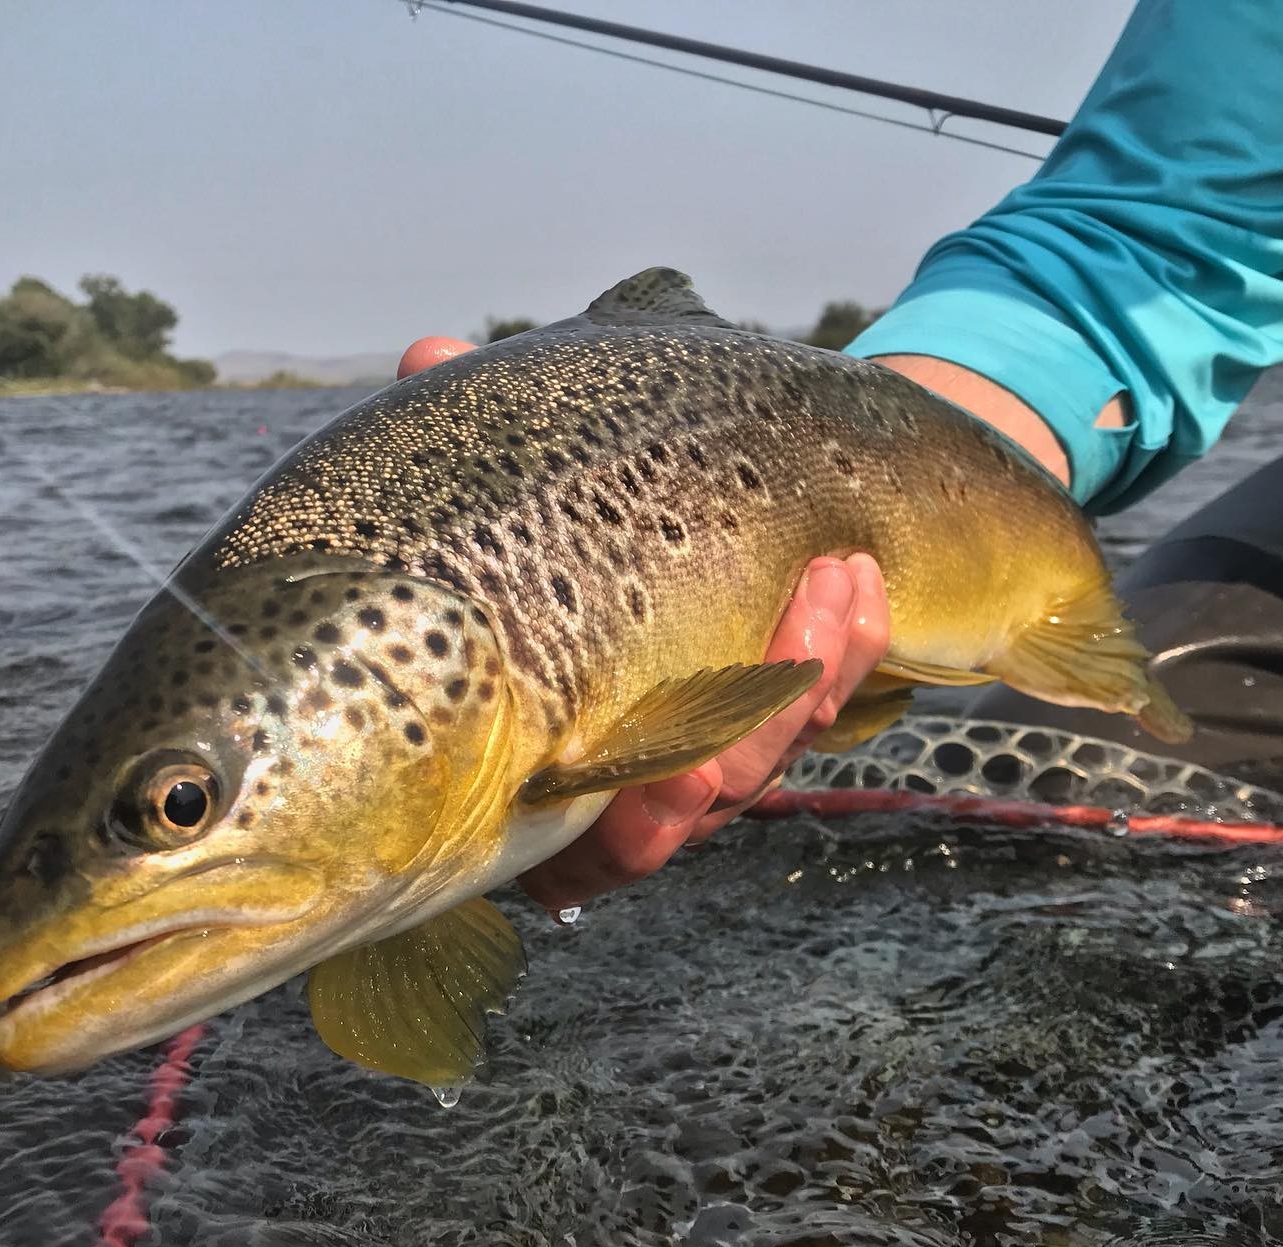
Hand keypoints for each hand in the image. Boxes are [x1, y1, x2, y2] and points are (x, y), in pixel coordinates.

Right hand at [395, 335, 891, 912]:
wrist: (696, 484)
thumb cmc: (580, 500)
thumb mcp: (528, 476)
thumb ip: (481, 444)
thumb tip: (425, 359)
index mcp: (548, 770)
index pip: (581, 852)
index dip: (621, 836)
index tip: (658, 782)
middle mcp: (631, 781)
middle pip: (692, 818)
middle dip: (732, 758)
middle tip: (750, 700)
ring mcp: (712, 748)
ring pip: (770, 759)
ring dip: (805, 679)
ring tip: (832, 580)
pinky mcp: (782, 705)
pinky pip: (828, 702)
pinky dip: (847, 645)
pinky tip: (858, 578)